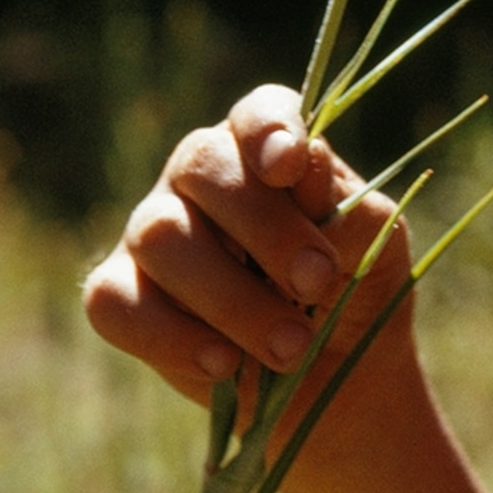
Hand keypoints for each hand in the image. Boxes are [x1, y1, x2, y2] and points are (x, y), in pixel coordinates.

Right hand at [82, 86, 409, 407]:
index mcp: (264, 150)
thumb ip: (346, 208)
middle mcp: (198, 178)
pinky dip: (173, 338)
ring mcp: (150, 233)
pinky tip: (223, 364)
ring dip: (232, 298)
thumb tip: (308, 161)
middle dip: (264, 227)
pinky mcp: (120, 295)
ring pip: (161, 238)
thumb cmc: (355, 293)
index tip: (289, 165)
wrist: (334, 378)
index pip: (256, 113)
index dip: (268, 129)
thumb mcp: (375, 250)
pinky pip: (116, 304)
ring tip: (290, 347)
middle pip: (201, 165)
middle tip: (318, 283)